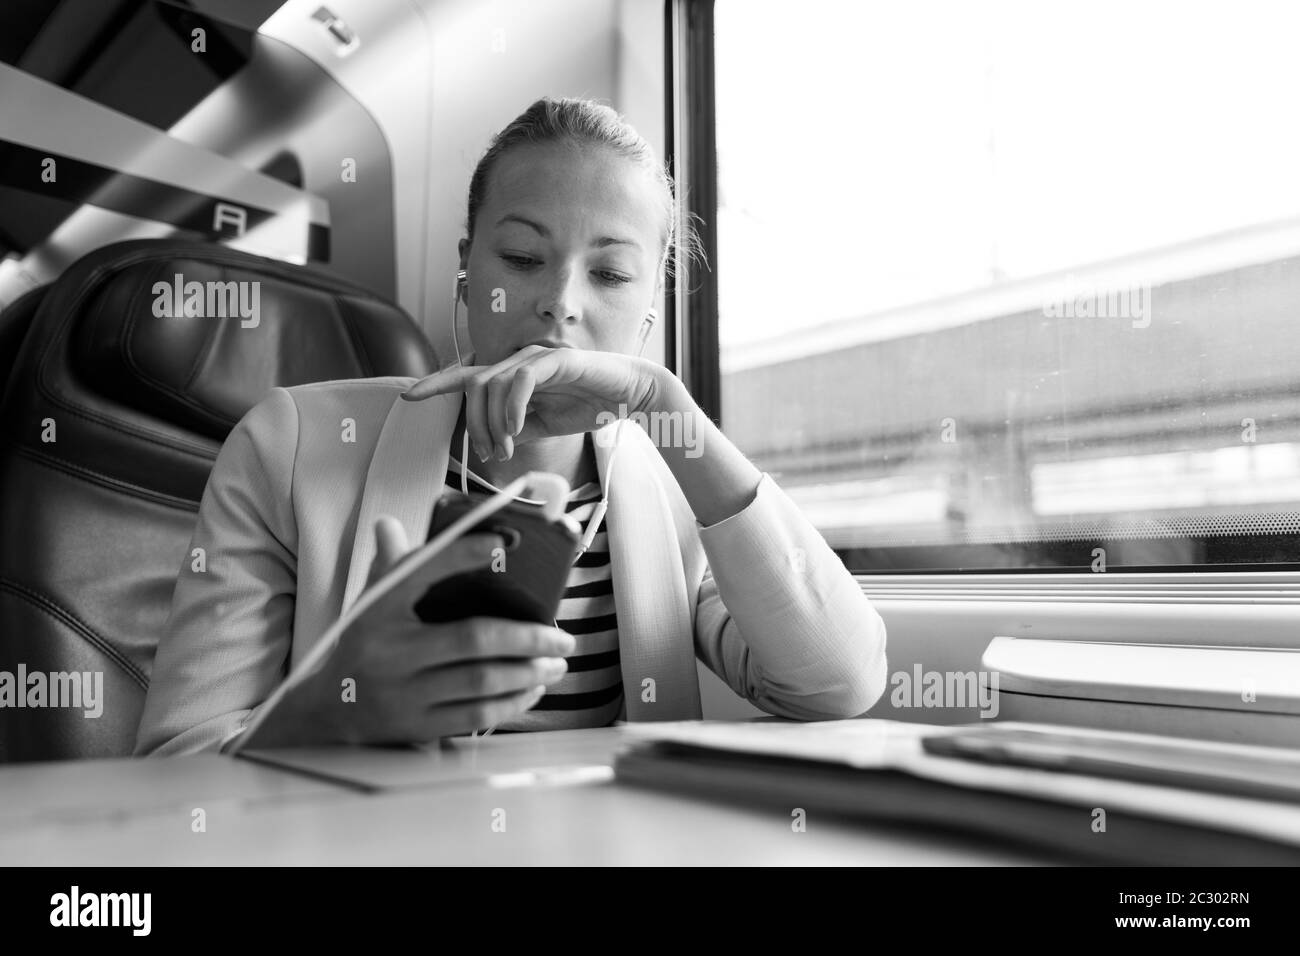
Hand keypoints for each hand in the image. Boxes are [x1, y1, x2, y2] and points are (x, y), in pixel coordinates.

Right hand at [243, 516, 575, 747]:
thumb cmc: (361, 644)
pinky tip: (533, 688)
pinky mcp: (417, 726)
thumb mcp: (369, 603)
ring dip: (529, 671)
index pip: (422, 571)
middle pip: (473, 638)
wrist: (323, 711)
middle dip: (528, 637)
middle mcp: (391, 650)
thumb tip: (390, 522)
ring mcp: (403, 692)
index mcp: (379, 609)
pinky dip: (512, 702)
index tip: (503, 541)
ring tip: (558, 662)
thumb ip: (389, 565)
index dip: (462, 554)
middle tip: (562, 635)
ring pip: (482, 680)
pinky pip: (476, 715)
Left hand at [400, 345, 662, 460]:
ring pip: (492, 385)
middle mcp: (520, 361)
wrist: (630, 395)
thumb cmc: (590, 405)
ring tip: (509, 447)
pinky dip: (512, 407)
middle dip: (474, 424)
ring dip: (494, 423)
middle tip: (493, 453)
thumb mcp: (544, 426)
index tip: (408, 396)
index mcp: (514, 374)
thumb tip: (493, 443)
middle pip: (473, 386)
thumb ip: (516, 429)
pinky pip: (519, 380)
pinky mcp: (556, 360)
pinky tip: (518, 429)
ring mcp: (536, 358)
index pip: (466, 376)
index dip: (436, 384)